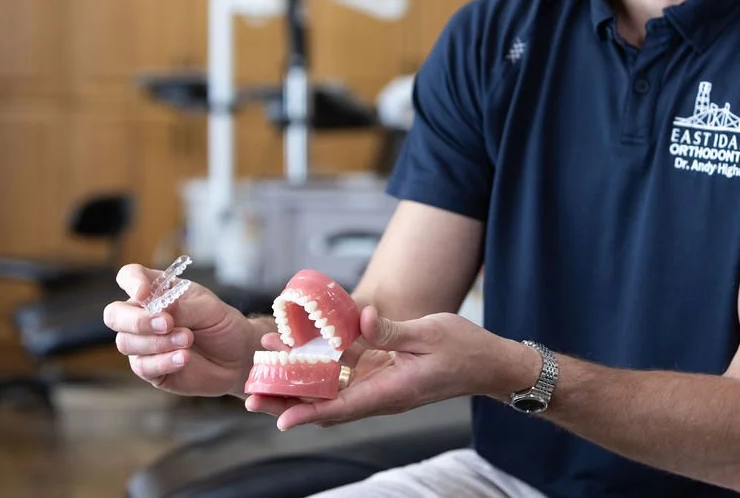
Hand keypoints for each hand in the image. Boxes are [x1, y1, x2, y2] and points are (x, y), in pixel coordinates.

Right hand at [103, 264, 262, 397]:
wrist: (238, 356)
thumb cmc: (222, 325)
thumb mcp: (209, 309)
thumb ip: (183, 308)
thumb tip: (160, 307)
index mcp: (157, 291)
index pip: (130, 277)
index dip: (131, 282)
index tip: (144, 293)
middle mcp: (143, 315)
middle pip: (115, 314)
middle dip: (138, 320)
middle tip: (168, 323)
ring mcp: (143, 343)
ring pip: (126, 342)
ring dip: (158, 342)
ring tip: (188, 339)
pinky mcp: (149, 368)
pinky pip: (143, 366)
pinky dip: (163, 361)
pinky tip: (184, 358)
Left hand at [246, 306, 537, 430]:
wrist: (487, 362)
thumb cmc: (463, 349)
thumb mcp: (428, 333)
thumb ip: (390, 330)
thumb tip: (358, 317)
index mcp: (391, 391)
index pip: (342, 408)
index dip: (308, 414)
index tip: (280, 421)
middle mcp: (380, 393)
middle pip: (325, 403)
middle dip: (287, 399)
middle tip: (251, 392)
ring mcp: (379, 384)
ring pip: (330, 386)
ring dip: (298, 377)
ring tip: (265, 359)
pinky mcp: (382, 372)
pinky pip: (345, 371)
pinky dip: (321, 361)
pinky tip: (302, 344)